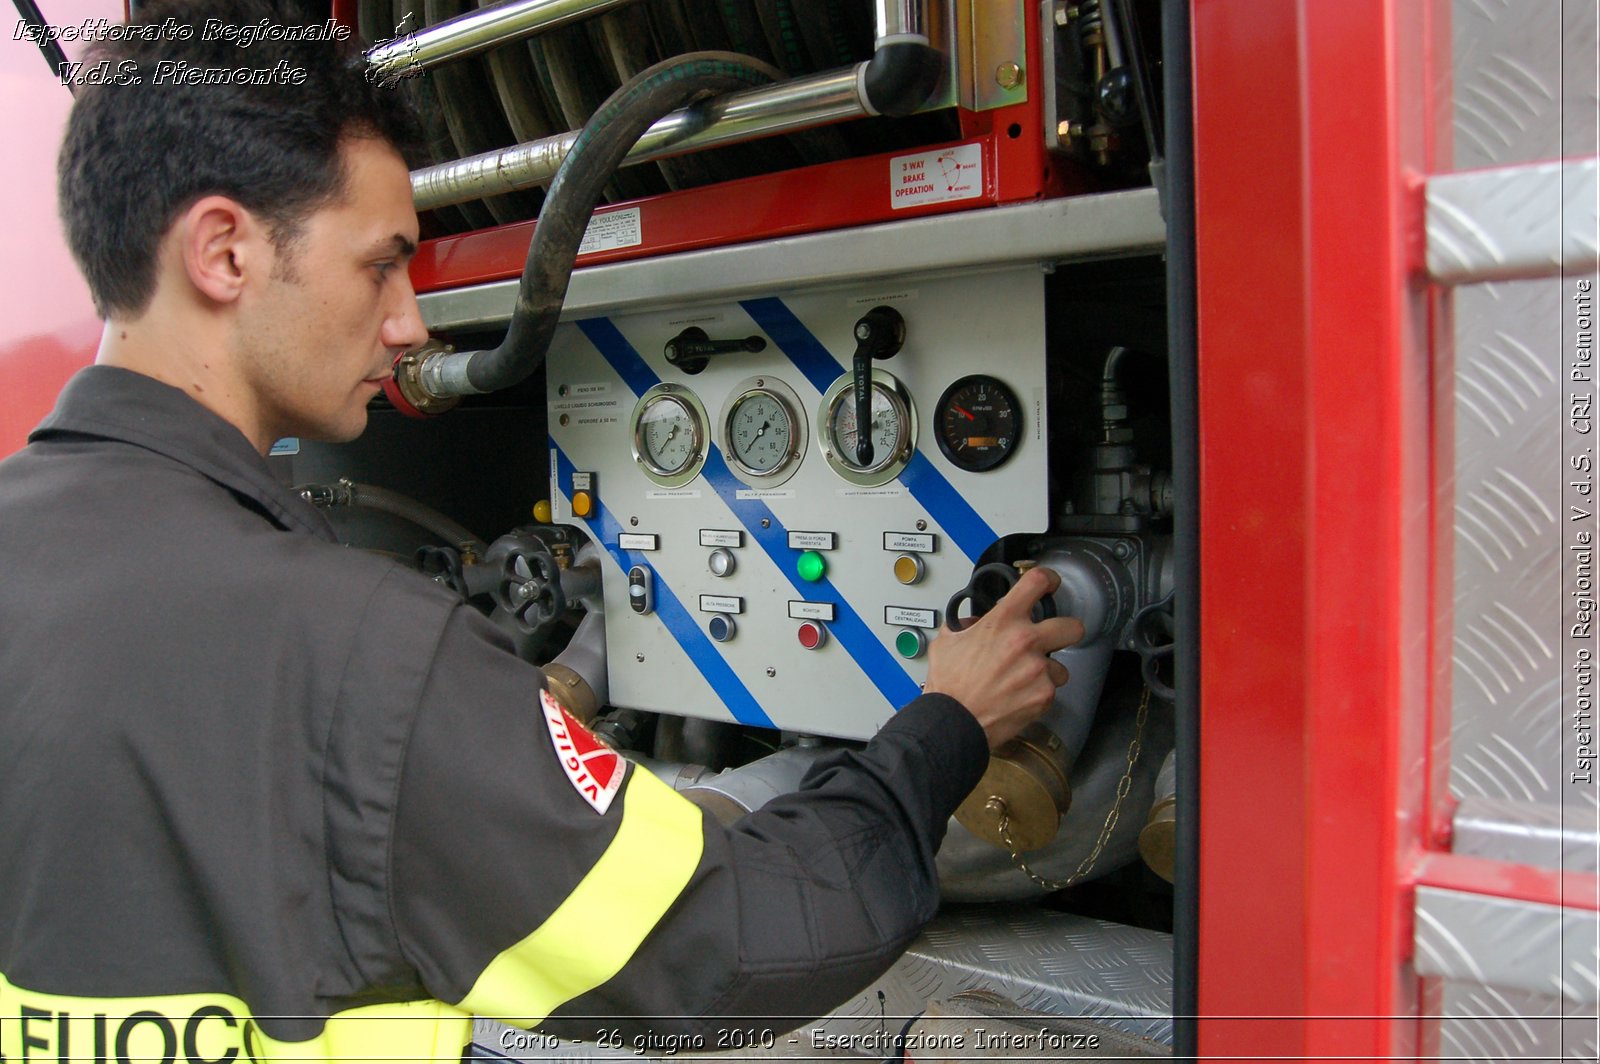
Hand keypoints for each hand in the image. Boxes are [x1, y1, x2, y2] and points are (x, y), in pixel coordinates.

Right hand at [923, 566, 1084, 749]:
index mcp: (1003, 622)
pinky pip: (1051, 690)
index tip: (1050, 584)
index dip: (1048, 579)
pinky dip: (1038, 694)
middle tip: (1054, 638)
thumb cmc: (949, 686)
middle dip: (1065, 631)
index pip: (1037, 582)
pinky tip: (1019, 696)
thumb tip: (974, 624)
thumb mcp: (947, 642)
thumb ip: (965, 625)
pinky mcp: (1044, 695)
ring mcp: (1038, 670)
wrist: (954, 722)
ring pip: (1061, 667)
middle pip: (1071, 626)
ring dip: (1047, 672)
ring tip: (1024, 680)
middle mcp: (1025, 642)